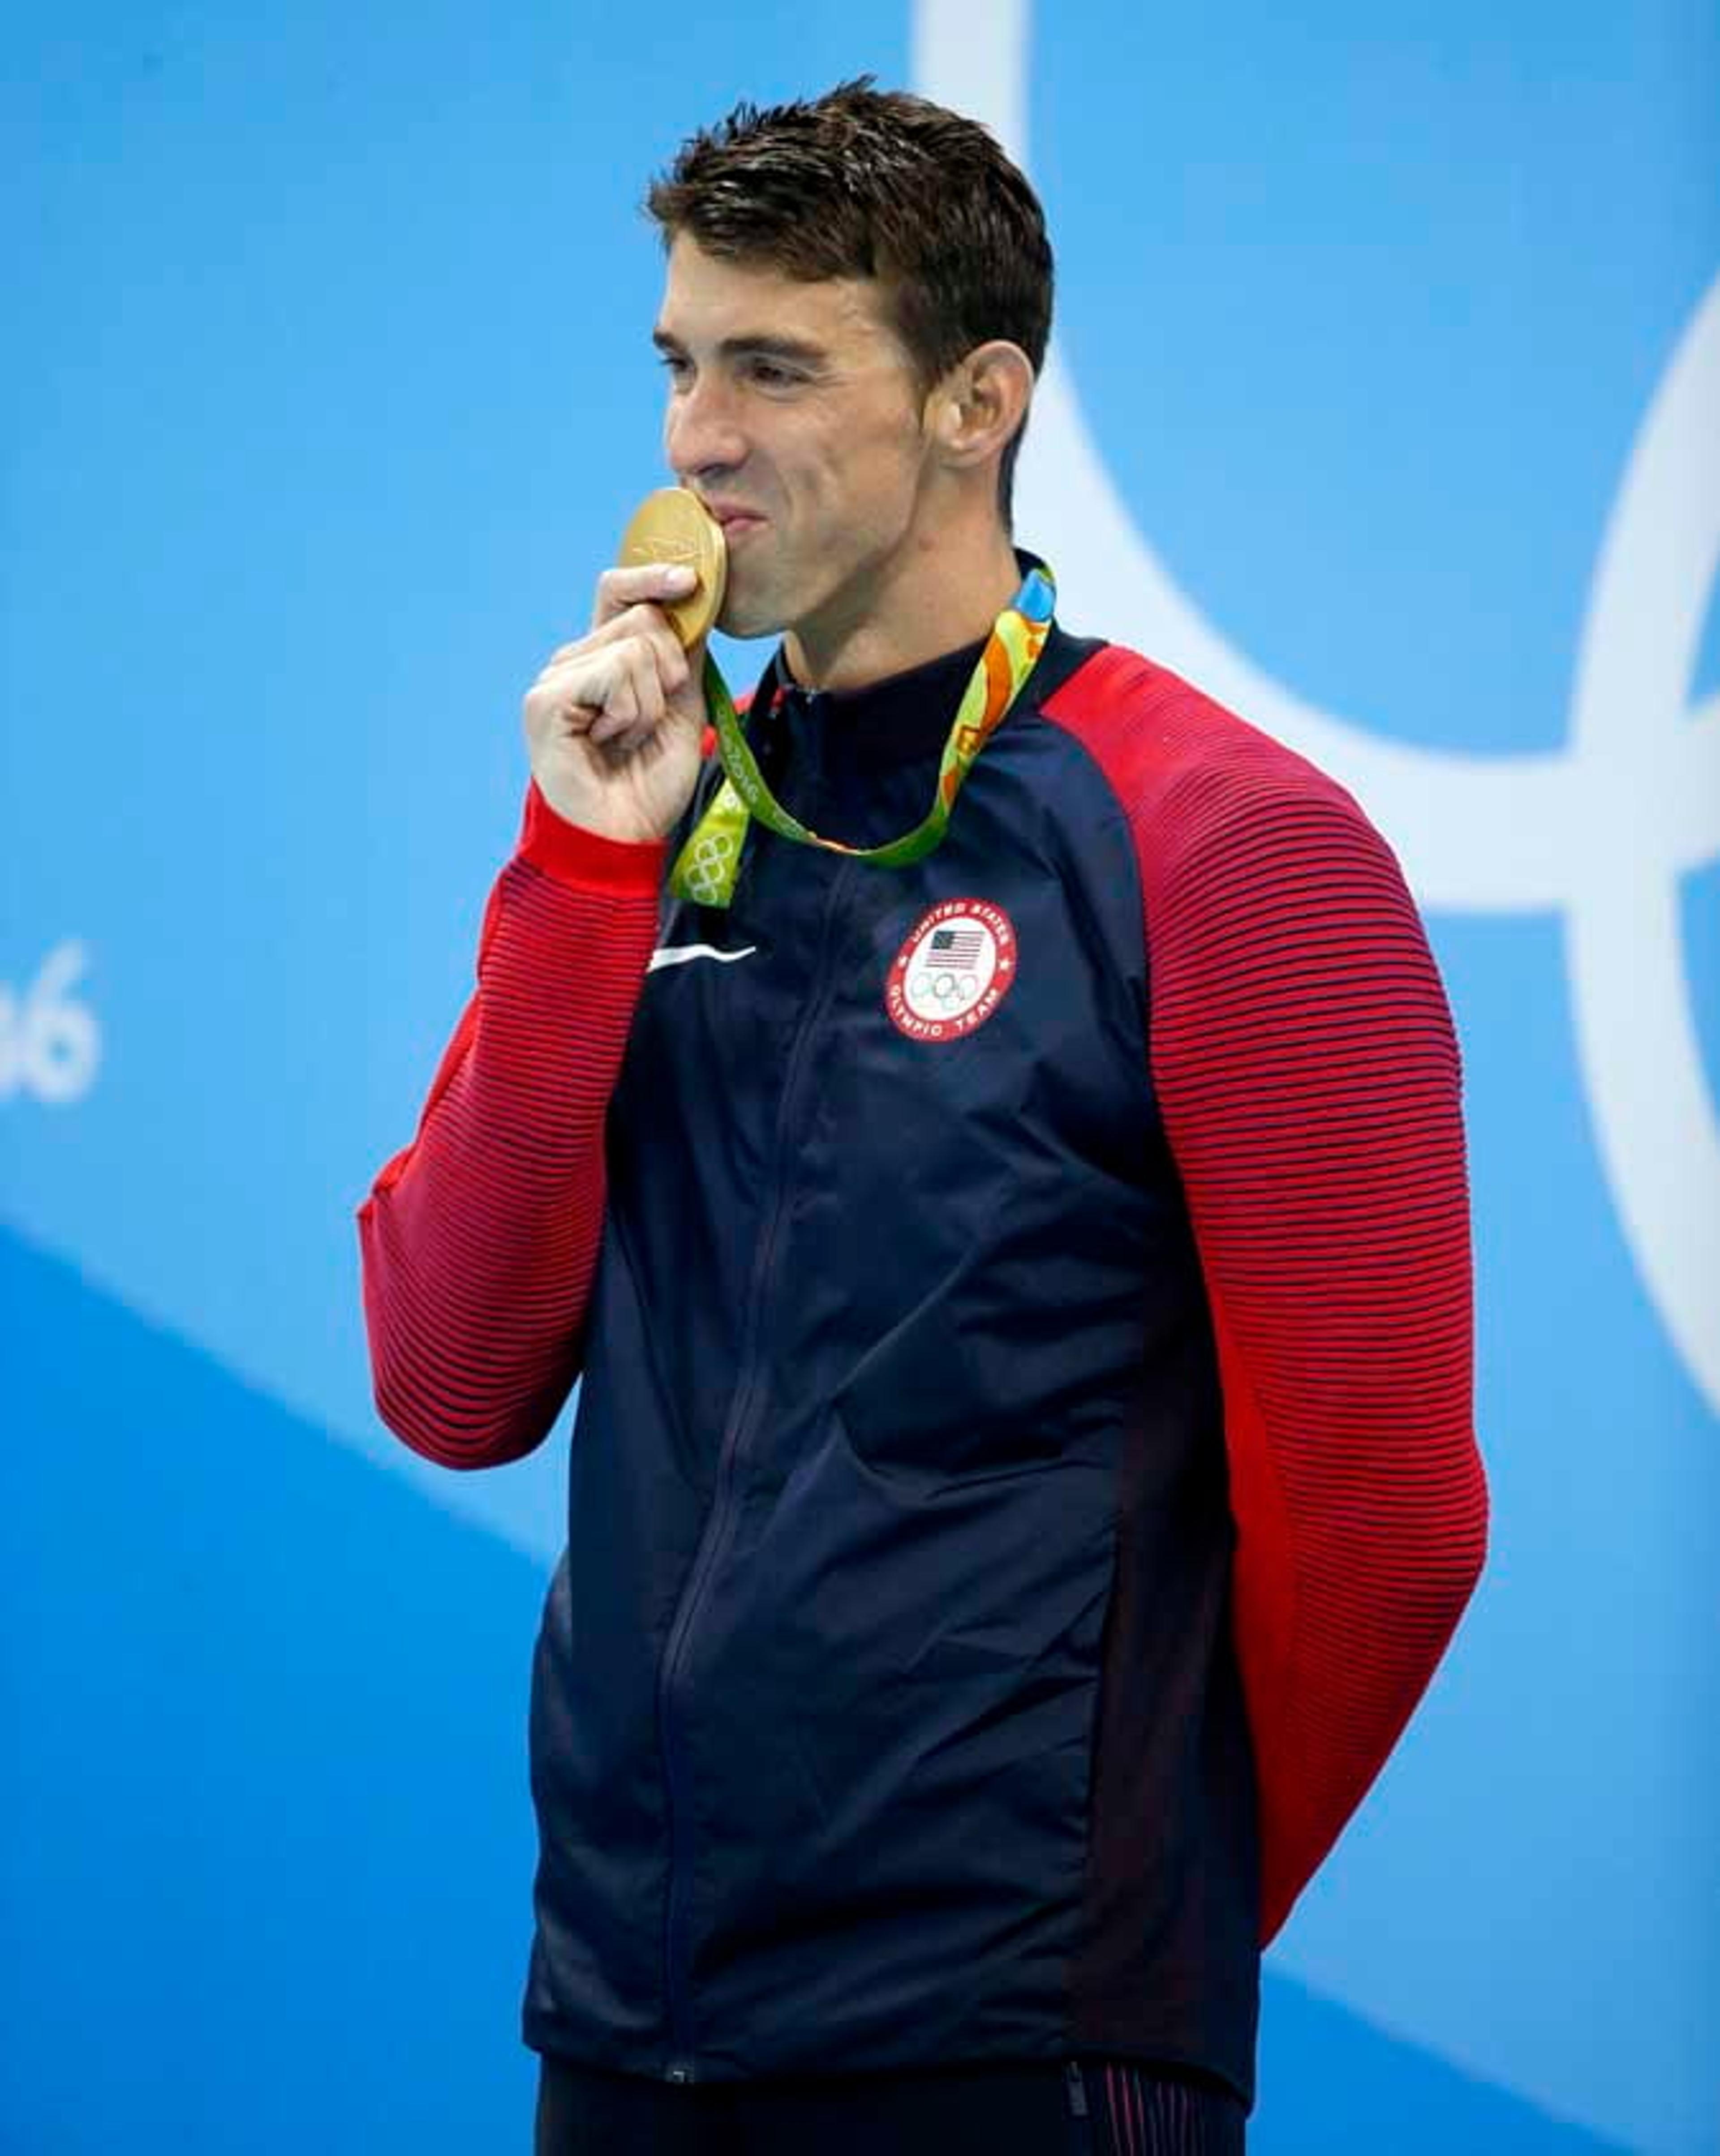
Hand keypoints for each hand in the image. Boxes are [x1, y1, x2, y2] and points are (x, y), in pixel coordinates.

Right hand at [522, 563, 710, 844]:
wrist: (623, 836)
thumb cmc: (648, 783)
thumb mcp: (682, 711)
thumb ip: (682, 659)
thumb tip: (694, 605)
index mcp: (601, 659)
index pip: (619, 592)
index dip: (654, 577)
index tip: (691, 581)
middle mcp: (573, 661)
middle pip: (642, 617)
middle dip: (669, 673)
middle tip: (647, 723)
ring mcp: (556, 678)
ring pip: (636, 646)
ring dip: (650, 704)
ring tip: (627, 740)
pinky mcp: (548, 699)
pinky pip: (615, 673)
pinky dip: (630, 713)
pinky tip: (608, 743)